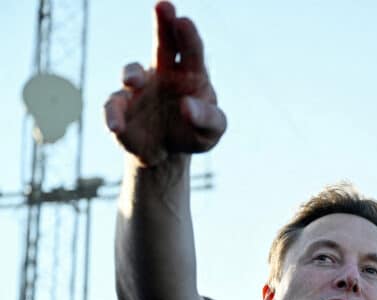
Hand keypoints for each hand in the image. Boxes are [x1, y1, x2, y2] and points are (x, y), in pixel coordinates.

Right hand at [104, 1, 226, 165]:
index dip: (188, 35)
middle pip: (163, 44)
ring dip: (132, 74)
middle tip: (163, 6)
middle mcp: (163, 73)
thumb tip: (187, 106)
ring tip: (133, 81)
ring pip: (133, 72)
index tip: (184, 21)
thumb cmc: (193, 134)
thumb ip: (207, 119)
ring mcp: (139, 88)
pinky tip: (116, 126)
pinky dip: (113, 115)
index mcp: (191, 74)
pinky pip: (113, 106)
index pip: (192, 51)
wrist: (165, 153)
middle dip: (163, 24)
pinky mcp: (120, 107)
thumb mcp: (211, 131)